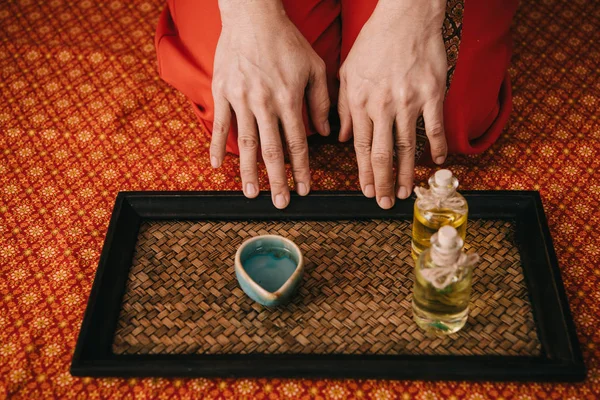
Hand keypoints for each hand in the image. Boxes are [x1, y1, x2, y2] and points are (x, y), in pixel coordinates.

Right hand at [210, 1, 330, 208]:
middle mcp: (264, 104)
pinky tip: (216, 167)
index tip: (304, 190)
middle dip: (276, 180)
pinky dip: (216, 147)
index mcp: (288, 99)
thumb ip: (320, 101)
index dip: (301, 169)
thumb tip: (327, 133)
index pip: (297, 143)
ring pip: (244, 143)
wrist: (253, 16)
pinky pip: (219, 124)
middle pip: (271, 150)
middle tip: (279, 203)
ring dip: (248, 172)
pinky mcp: (222, 92)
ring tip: (251, 193)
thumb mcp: (314, 67)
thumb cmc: (287, 41)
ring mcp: (240, 99)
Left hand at [338, 0, 447, 208]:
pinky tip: (439, 163)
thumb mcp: (347, 72)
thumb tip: (342, 138)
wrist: (406, 15)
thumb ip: (343, 107)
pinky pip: (435, 127)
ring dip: (406, 173)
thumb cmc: (374, 42)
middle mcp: (383, 105)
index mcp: (360, 101)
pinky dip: (438, 147)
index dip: (363, 173)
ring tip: (406, 192)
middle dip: (382, 182)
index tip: (366, 191)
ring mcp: (409, 101)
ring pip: (406, 146)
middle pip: (382, 154)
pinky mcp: (433, 93)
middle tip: (385, 203)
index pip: (360, 147)